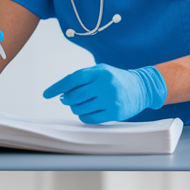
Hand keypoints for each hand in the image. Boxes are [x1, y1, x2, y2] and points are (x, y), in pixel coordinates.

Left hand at [43, 64, 166, 123]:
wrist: (143, 88)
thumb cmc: (116, 79)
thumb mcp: (102, 71)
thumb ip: (82, 78)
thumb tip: (61, 93)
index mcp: (101, 72)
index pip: (73, 79)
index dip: (57, 87)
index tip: (47, 94)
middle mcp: (106, 85)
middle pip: (74, 96)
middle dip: (67, 100)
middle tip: (68, 99)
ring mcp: (111, 100)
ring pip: (80, 108)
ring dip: (76, 108)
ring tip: (82, 104)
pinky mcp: (115, 113)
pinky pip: (89, 118)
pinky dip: (84, 116)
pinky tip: (89, 111)